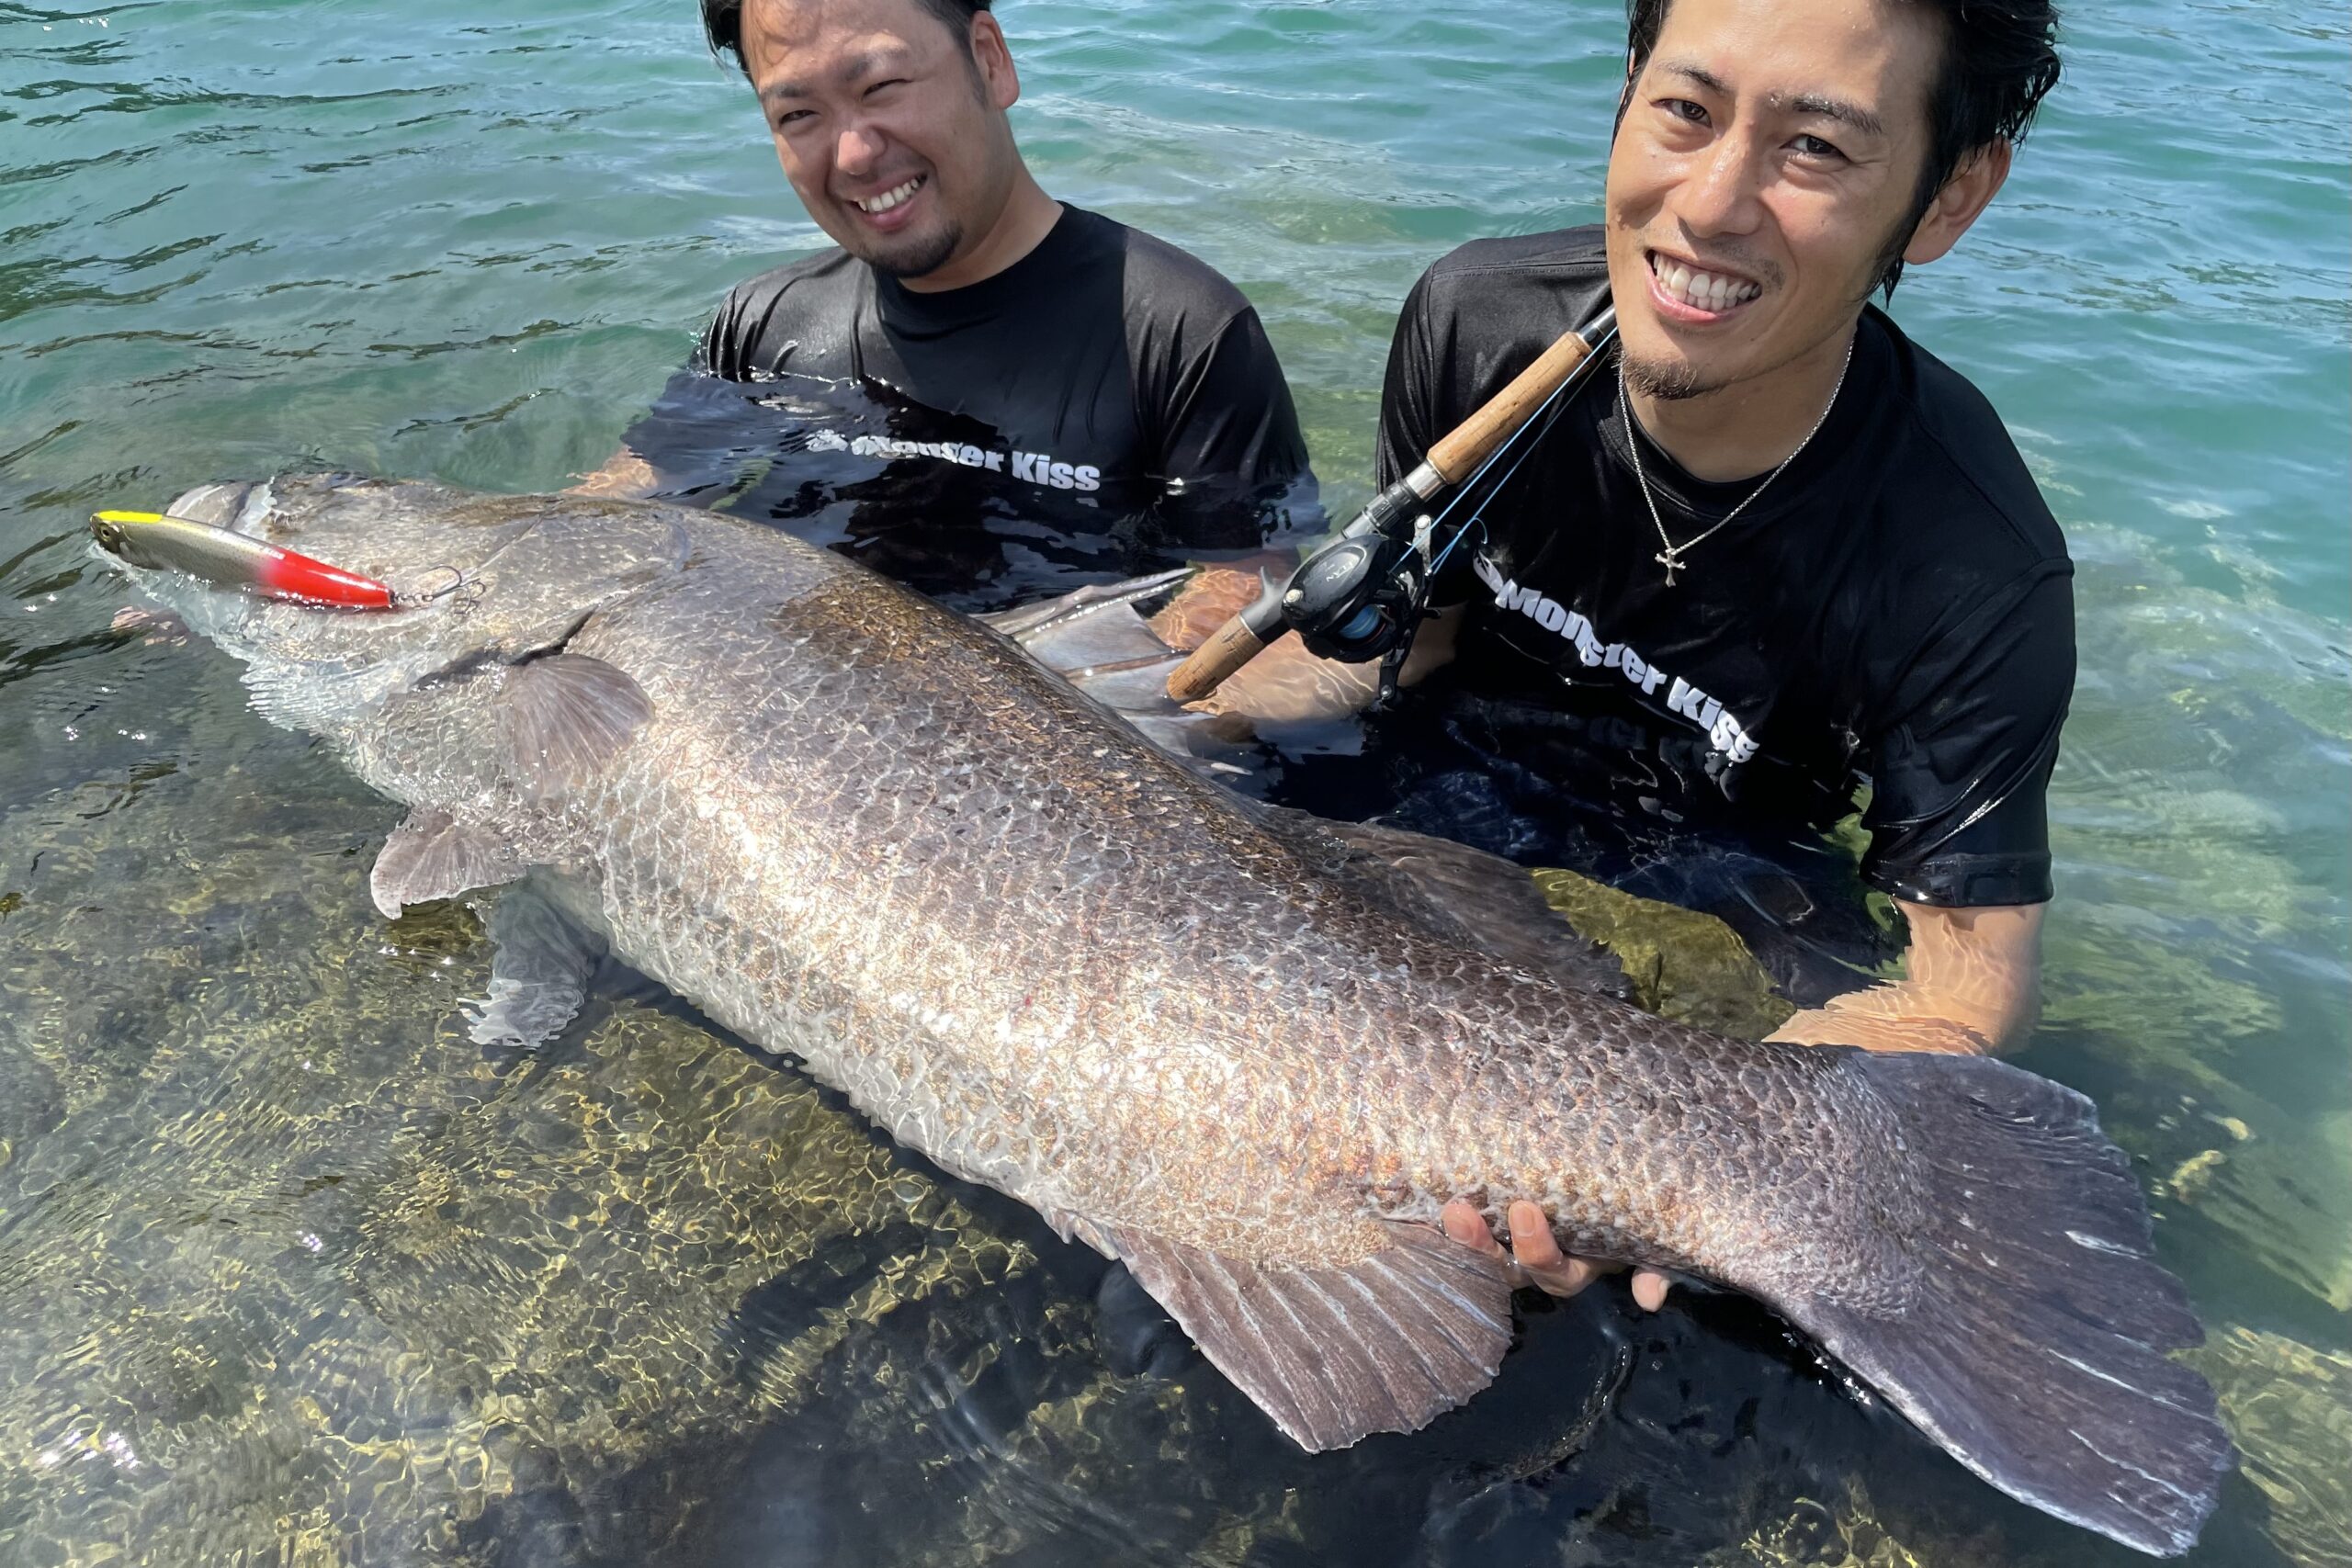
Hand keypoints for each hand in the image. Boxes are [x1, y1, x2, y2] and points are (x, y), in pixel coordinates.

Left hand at [1441, 1198, 1670, 1309]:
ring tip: (1441, 1209)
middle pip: (1503, 1266)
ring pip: (1479, 1251)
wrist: (1622, 1181)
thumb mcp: (1651, 1243)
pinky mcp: (1489, 1222)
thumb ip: (1654, 1266)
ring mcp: (1510, 1244)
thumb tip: (1649, 1297)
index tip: (1525, 1211)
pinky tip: (1409, 1205)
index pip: (1553, 1271)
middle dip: (1479, 1245)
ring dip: (1457, 1236)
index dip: (1536, 1249)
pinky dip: (1434, 1224)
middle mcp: (1536, 1261)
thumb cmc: (1633, 1213)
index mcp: (1574, 1266)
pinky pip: (1461, 1232)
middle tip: (1461, 1212)